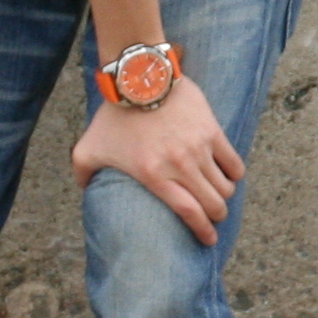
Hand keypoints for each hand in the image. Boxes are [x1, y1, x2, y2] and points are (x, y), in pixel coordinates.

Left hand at [71, 81, 242, 245]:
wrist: (138, 77)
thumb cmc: (112, 115)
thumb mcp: (87, 147)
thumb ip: (83, 173)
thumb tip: (83, 189)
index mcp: (154, 176)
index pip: (189, 213)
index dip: (202, 231)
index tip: (209, 240)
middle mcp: (180, 165)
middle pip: (213, 204)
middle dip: (216, 216)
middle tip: (213, 217)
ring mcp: (199, 148)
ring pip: (225, 185)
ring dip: (224, 195)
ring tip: (218, 195)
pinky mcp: (212, 130)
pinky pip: (234, 161)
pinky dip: (235, 173)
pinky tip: (229, 175)